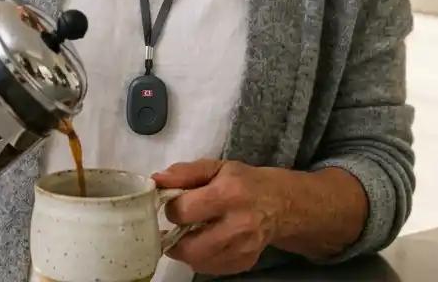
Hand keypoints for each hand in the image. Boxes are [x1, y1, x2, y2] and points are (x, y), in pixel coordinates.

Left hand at [153, 159, 289, 275]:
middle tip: (176, 228)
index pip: (183, 211)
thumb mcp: (216, 167)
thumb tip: (156, 180)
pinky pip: (211, 269)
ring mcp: (243, 248)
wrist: (280, 204)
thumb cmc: (244, 182)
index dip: (171, 208)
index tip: (175, 204)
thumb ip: (184, 172)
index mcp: (228, 194)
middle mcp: (238, 225)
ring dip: (186, 250)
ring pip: (198, 262)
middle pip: (189, 246)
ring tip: (190, 235)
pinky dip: (202, 259)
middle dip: (175, 238)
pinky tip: (206, 243)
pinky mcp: (245, 262)